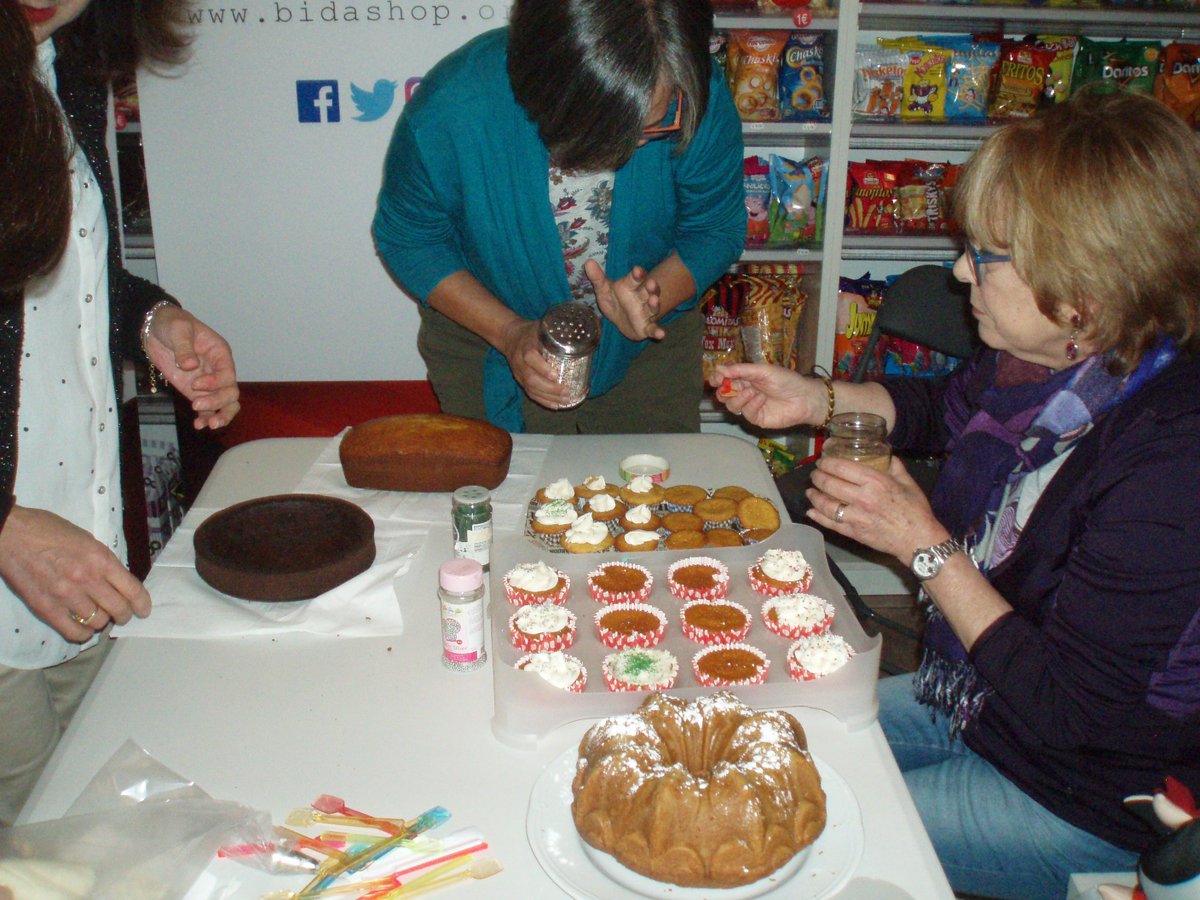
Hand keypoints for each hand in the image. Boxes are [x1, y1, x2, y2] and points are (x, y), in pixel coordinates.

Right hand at [0, 506, 150, 641]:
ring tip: (98, 617)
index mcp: (100, 558)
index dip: (142, 603)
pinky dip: (83, 634)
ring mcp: (66, 595)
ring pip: (98, 622)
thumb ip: (102, 560)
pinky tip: (83, 629)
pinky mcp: (46, 607)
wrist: (10, 533)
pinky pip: (73, 632)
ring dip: (102, 621)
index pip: (132, 589)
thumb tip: (115, 579)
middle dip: (124, 614)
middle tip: (121, 614)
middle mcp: (87, 578)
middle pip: (118, 609)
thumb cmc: (46, 530)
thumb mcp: (85, 538)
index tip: (143, 610)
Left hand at [144, 306, 240, 428]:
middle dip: (218, 402)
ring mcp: (208, 383)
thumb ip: (185, 347)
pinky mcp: (196, 392)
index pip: (228, 373)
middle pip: (231, 392)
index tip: (196, 384)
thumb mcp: (178, 329)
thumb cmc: (171, 323)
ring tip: (208, 425)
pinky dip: (205, 417)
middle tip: (196, 405)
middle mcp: (218, 370)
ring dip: (220, 415)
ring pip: (226, 404)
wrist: (154, 329)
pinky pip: (207, 409)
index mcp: (219, 353)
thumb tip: (191, 365)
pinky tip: (198, 425)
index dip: (216, 382)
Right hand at [498, 318, 570, 409]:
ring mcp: (519, 373)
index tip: (556, 375)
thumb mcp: (540, 327)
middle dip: (549, 388)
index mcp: (525, 346)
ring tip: (565, 400)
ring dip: (549, 397)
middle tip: (567, 392)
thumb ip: (556, 331)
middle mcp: (520, 362)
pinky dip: (543, 401)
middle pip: (531, 378)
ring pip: (531, 389)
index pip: (530, 358)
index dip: (542, 368)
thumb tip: (579, 336)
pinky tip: (556, 405)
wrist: (509, 337)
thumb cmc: (530, 332)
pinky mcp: (520, 380)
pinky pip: (530, 393)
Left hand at [586, 260, 664, 341]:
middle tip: (651, 283)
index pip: (636, 278)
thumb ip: (597, 278)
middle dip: (650, 287)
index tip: (637, 270)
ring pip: (652, 307)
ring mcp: (645, 312)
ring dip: (655, 304)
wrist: (620, 321)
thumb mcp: (604, 290)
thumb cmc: (614, 301)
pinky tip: (661, 334)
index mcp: (631, 286)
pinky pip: (652, 329)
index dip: (637, 274)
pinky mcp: (646, 327)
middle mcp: (641, 297)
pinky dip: (657, 331)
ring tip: (654, 300)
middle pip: (648, 290)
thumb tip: (588, 262)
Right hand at [709, 363, 826, 429]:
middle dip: (724, 390)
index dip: (717, 379)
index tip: (715, 379)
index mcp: (746, 378)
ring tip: (753, 391)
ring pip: (732, 405)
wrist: (804, 398)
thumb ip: (741, 370)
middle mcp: (746, 392)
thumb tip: (719, 368)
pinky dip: (752, 404)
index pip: (725, 379)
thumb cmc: (787, 381)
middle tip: (728, 386)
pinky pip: (746, 413)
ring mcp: (750, 406)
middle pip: (724, 394)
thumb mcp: (763, 371)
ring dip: (739, 397)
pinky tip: (762, 399)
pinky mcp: (757, 418)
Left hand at [804, 455, 948, 563]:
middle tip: (815, 474)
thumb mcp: (908, 483)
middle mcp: (862, 498)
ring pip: (826, 504)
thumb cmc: (915, 510)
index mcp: (875, 482)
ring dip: (814, 496)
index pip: (841, 468)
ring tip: (810, 491)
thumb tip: (887, 454)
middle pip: (829, 484)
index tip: (822, 461)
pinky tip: (811, 511)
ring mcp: (855, 517)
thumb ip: (895, 466)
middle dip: (817, 477)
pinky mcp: (853, 532)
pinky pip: (830, 523)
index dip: (827, 463)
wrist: (918, 540)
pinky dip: (817, 516)